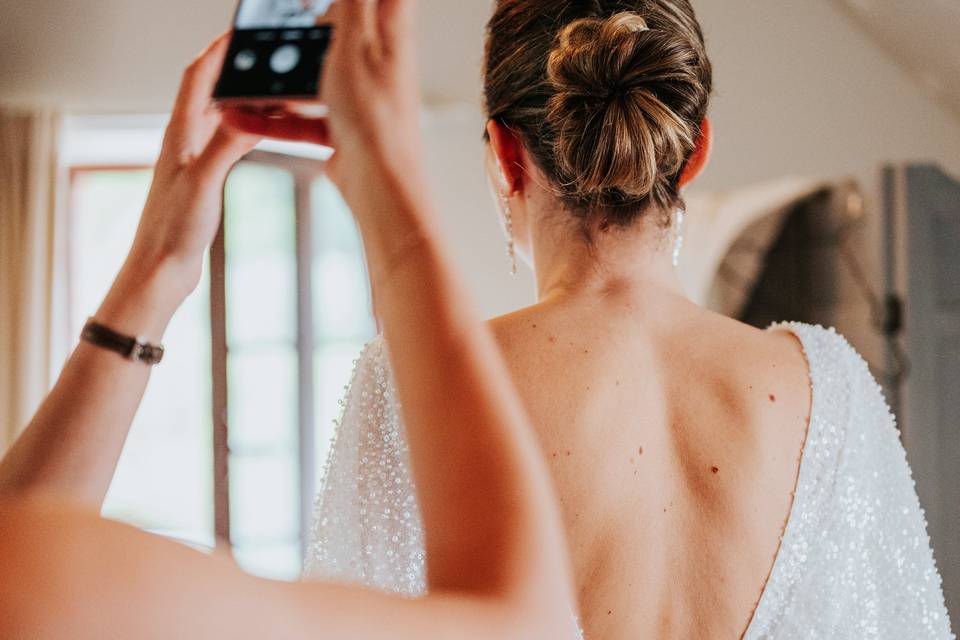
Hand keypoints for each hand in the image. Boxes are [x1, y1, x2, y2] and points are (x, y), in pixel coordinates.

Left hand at [126, 33, 259, 299]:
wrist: (161, 268)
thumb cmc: (172, 230)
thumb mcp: (203, 183)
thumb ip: (225, 145)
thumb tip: (250, 112)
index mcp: (180, 133)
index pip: (199, 75)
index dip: (220, 49)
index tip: (243, 32)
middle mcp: (185, 138)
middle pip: (212, 88)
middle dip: (239, 67)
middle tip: (270, 59)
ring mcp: (194, 156)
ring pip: (223, 112)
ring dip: (247, 98)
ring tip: (277, 89)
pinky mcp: (204, 176)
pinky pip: (230, 138)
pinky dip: (250, 126)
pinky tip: (267, 129)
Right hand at [222, 0, 421, 200]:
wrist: (377, 180)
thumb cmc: (375, 114)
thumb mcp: (355, 40)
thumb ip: (352, 3)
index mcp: (390, 34)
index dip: (352, 0)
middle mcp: (378, 66)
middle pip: (340, 36)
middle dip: (306, 30)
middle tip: (278, 20)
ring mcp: (359, 101)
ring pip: (313, 81)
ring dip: (276, 81)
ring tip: (242, 74)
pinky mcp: (341, 132)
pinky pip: (302, 121)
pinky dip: (272, 120)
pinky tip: (239, 116)